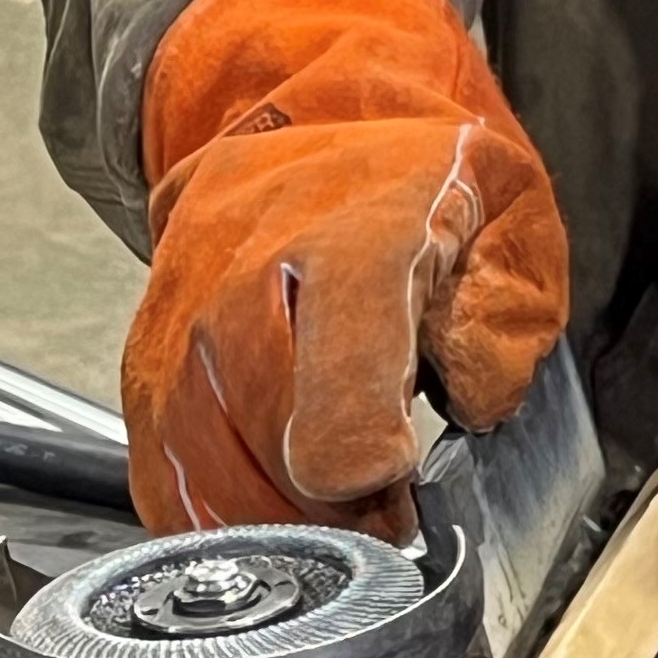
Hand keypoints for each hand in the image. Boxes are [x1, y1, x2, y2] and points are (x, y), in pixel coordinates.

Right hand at [128, 0, 569, 533]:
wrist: (318, 120)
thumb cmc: (429, 184)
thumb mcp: (514, 221)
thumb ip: (506, 319)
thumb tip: (474, 401)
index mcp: (363, 223)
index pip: (343, 335)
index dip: (357, 432)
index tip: (386, 484)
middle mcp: (251, 260)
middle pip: (258, 408)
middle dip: (321, 501)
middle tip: (383, 530)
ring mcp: (182, 307)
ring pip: (196, 447)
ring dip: (264, 519)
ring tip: (334, 537)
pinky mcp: (143, 354)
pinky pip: (157, 458)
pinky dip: (204, 513)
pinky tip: (261, 529)